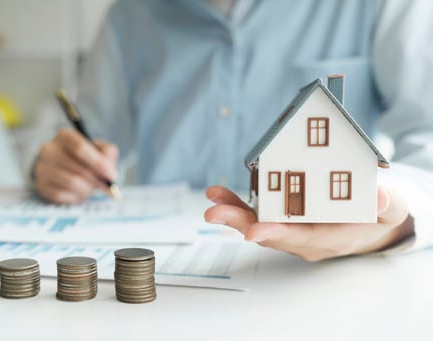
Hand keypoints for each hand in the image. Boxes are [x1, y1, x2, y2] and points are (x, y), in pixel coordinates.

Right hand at [33, 128, 118, 203]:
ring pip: (71, 182)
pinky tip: (80, 193)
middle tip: (107, 186)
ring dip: (88, 189)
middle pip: (78, 168)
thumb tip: (110, 173)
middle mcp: (49, 149)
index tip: (111, 175)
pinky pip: (62, 194)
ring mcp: (42, 167)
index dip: (98, 163)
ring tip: (92, 188)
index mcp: (64, 136)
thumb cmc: (86, 157)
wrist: (63, 167)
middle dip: (97, 180)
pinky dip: (76, 196)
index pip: (80, 147)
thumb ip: (108, 154)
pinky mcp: (41, 185)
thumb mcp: (101, 149)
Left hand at [204, 185, 413, 260]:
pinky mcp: (285, 218)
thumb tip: (378, 196)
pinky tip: (221, 194)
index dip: (277, 233)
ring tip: (213, 198)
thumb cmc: (380, 214)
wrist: (372, 222)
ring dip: (235, 212)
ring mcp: (293, 230)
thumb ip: (386, 205)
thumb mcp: (391, 208)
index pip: (302, 239)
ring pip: (260, 224)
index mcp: (332, 238)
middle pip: (271, 234)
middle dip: (241, 223)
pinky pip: (260, 213)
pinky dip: (240, 204)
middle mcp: (306, 239)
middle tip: (215, 214)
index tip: (255, 230)